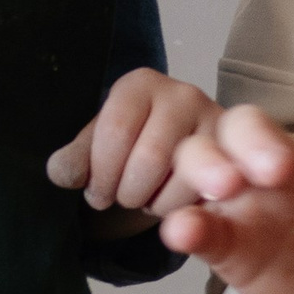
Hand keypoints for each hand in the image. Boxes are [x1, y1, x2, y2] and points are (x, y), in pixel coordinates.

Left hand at [48, 72, 221, 217]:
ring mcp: (214, 122)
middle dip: (127, 191)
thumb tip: (61, 172)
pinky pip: (204, 193)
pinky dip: (179, 208)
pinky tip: (169, 198)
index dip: (100, 173)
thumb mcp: (97, 149)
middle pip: (149, 158)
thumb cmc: (131, 147)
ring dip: (153, 202)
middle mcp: (182, 94)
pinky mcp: (232, 157)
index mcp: (139, 85)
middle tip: (121, 197)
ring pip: (180, 178)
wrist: (179, 153)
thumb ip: (75, 159)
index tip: (95, 192)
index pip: (115, 130)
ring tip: (146, 195)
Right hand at [158, 107, 293, 293]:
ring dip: (208, 164)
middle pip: (252, 126)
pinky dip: (185, 224)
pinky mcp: (227, 242)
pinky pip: (198, 224)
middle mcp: (286, 164)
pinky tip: (183, 232)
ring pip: (207, 157)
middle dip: (256, 139)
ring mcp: (250, 200)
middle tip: (273, 170)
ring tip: (221, 188)